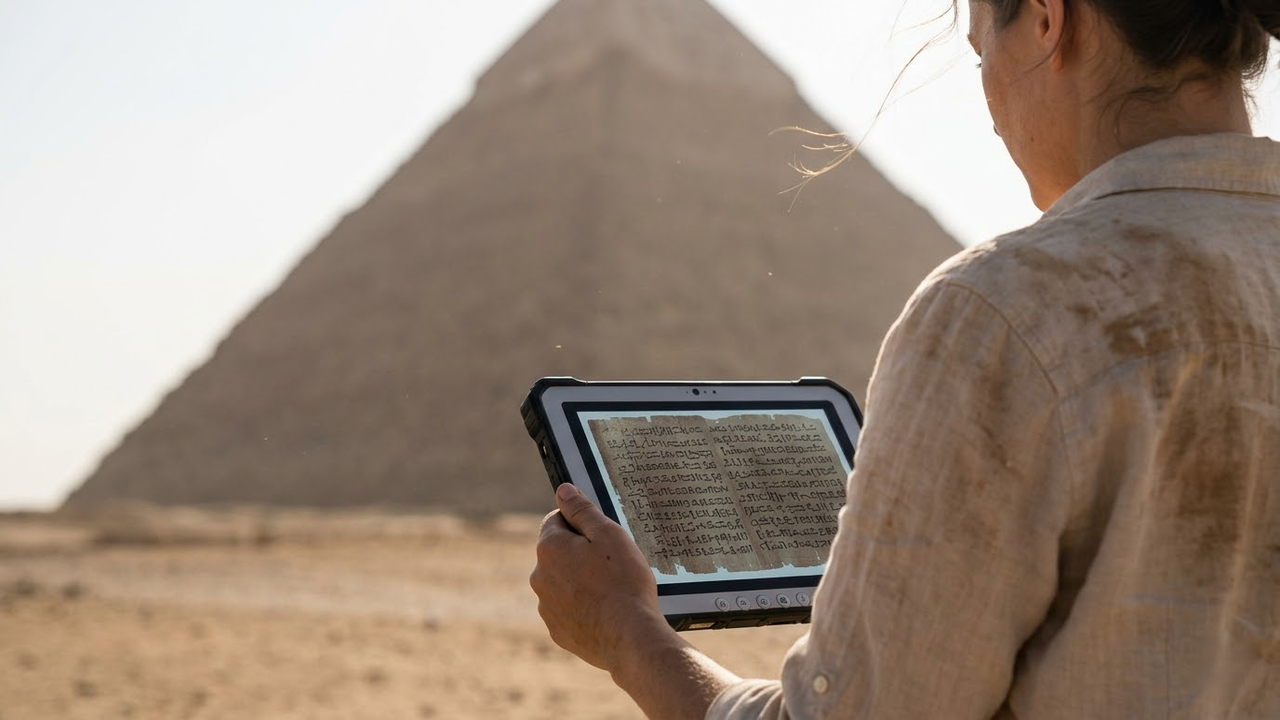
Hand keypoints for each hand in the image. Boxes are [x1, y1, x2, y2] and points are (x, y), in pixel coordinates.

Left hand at [530, 483, 666, 672]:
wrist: (630, 637)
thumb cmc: (624, 582)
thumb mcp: (609, 534)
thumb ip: (582, 510)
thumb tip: (563, 490)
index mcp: (549, 548)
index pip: (557, 520)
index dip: (581, 524)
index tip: (603, 536)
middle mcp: (539, 576)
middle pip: (558, 553)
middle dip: (579, 553)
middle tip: (612, 563)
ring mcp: (547, 607)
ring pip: (562, 582)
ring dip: (579, 581)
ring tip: (611, 590)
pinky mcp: (558, 631)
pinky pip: (567, 610)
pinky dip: (582, 607)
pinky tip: (605, 611)